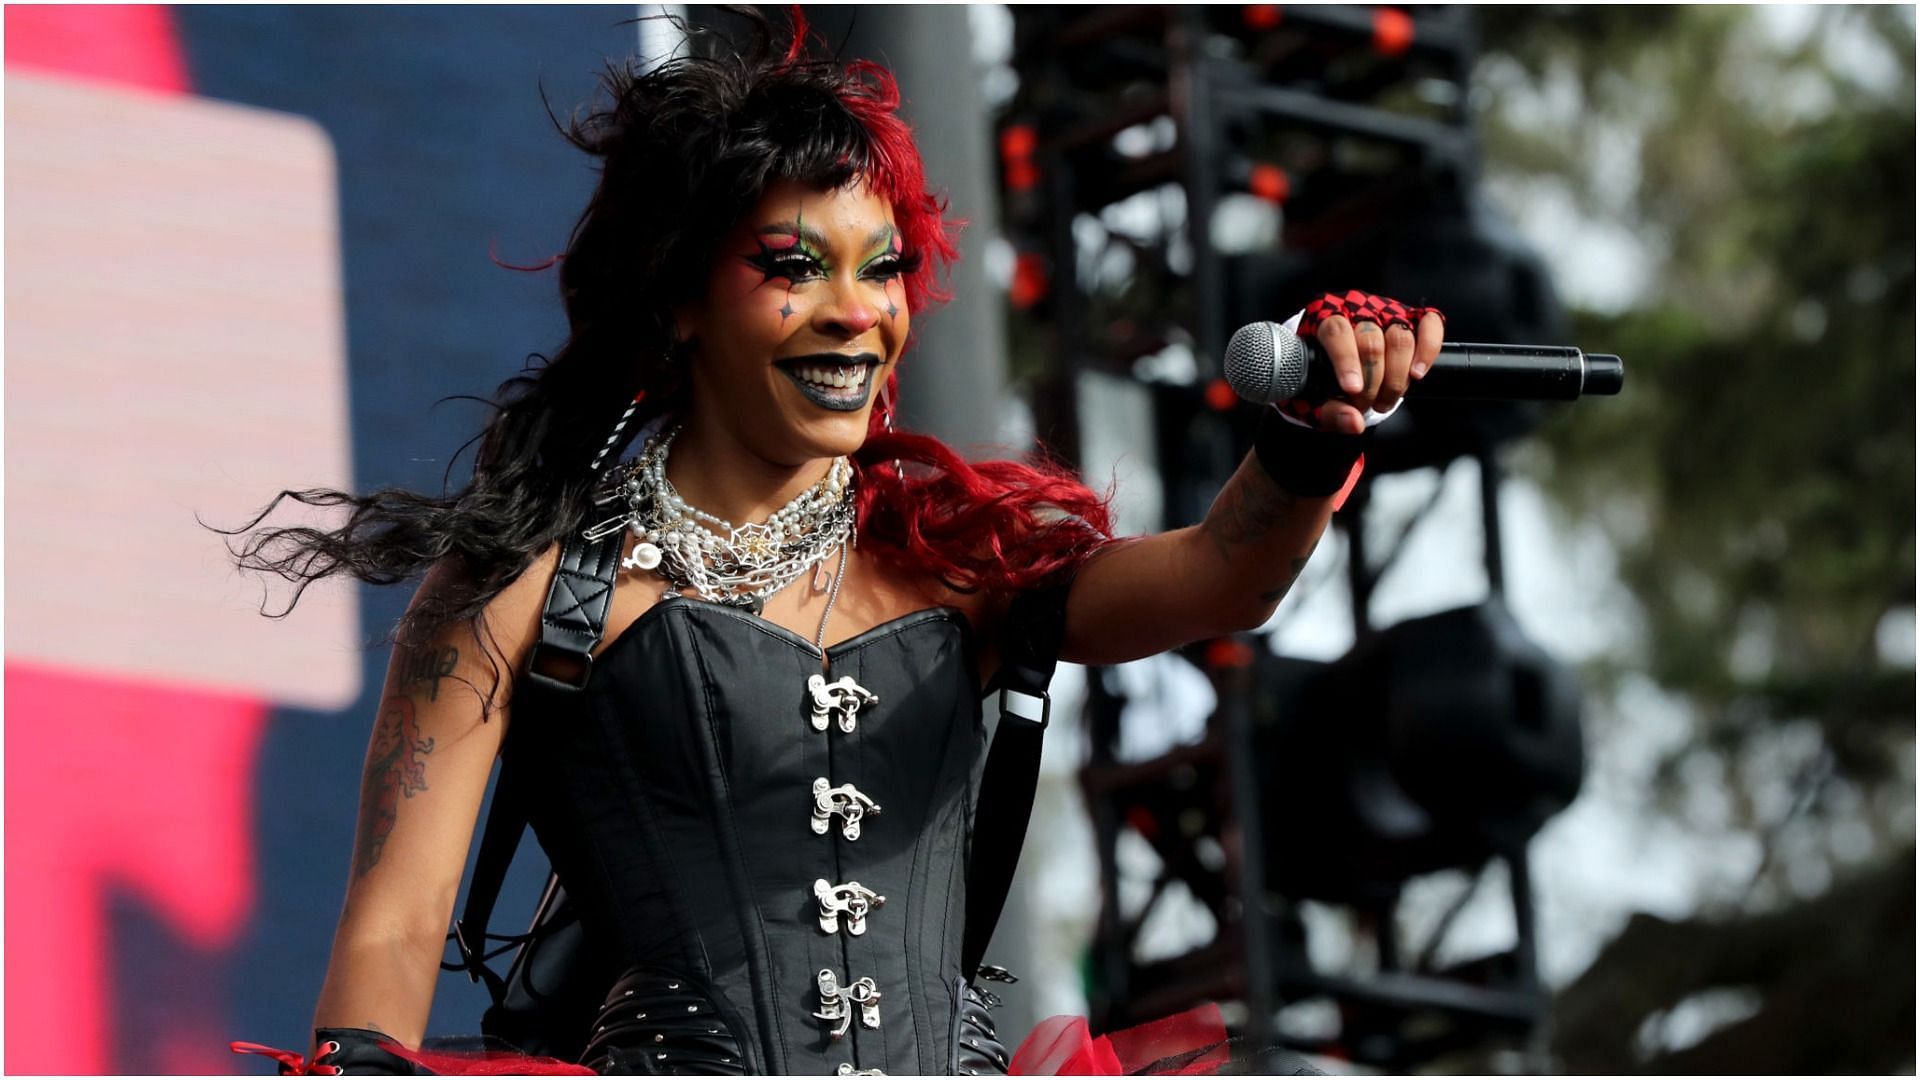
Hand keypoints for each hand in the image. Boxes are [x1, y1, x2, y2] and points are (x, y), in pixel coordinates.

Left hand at [1297, 290, 1444, 433]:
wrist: (1334, 363)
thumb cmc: (1322, 377)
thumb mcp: (1313, 399)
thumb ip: (1328, 411)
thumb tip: (1353, 422)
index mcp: (1324, 319)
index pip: (1337, 331)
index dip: (1346, 360)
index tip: (1353, 388)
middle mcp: (1357, 310)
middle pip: (1372, 341)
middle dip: (1371, 383)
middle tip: (1365, 405)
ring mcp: (1387, 312)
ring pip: (1400, 338)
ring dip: (1396, 378)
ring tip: (1384, 400)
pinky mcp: (1412, 318)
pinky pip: (1429, 325)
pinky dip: (1428, 350)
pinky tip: (1416, 374)